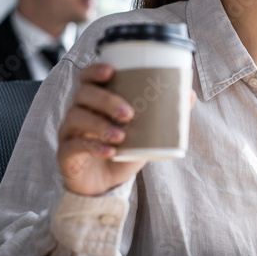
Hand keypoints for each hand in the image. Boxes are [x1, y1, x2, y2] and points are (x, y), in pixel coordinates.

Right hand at [56, 63, 195, 196]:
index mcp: (94, 101)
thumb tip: (190, 94)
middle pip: (83, 94)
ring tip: (122, 135)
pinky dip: (93, 147)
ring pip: (77, 117)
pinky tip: (110, 152)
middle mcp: (78, 112)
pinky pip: (74, 145)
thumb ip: (164, 115)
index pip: (87, 78)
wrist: (104, 185)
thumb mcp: (145, 133)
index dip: (95, 70)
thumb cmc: (122, 150)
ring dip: (101, 125)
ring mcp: (69, 132)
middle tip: (129, 113)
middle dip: (106, 100)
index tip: (111, 71)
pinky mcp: (66, 154)